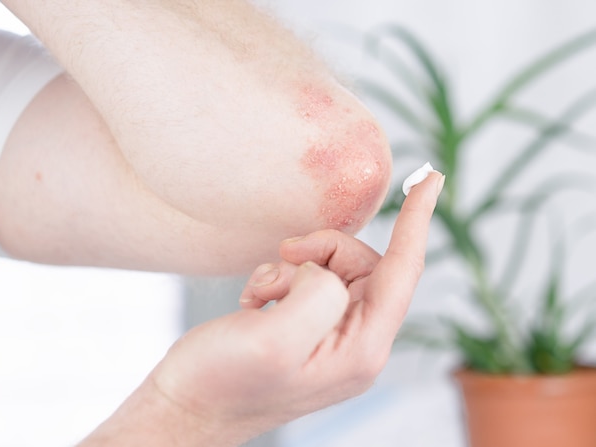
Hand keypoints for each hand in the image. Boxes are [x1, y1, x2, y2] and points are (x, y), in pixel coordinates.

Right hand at [146, 172, 442, 445]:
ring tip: (259, 294)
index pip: (403, 272)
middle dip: (318, 251)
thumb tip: (323, 270)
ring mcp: (331, 336)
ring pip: (330, 268)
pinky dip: (278, 278)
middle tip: (279, 261)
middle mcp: (355, 342)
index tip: (432, 177)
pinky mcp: (307, 328)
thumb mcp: (273, 340)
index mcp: (361, 349)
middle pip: (360, 263)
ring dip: (290, 268)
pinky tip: (255, 302)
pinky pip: (307, 279)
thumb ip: (317, 295)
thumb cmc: (222, 383)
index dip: (417, 220)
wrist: (187, 406)